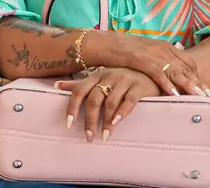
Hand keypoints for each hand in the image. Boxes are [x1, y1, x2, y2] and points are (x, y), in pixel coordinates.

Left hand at [58, 67, 201, 142]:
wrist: (153, 73)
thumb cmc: (123, 79)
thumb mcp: (101, 79)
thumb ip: (80, 84)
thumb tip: (56, 85)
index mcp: (98, 75)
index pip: (79, 90)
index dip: (72, 107)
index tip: (69, 124)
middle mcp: (110, 76)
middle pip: (94, 99)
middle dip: (90, 120)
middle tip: (89, 137)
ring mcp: (125, 79)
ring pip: (110, 101)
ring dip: (106, 121)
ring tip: (104, 136)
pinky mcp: (140, 86)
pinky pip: (129, 100)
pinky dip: (122, 112)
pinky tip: (117, 122)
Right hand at [100, 33, 207, 96]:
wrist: (107, 43)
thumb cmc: (126, 51)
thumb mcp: (149, 54)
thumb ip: (162, 61)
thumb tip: (173, 74)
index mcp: (167, 47)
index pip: (188, 63)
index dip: (198, 77)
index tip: (207, 90)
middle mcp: (163, 49)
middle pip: (186, 69)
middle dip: (199, 84)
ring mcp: (153, 54)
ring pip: (176, 71)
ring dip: (189, 85)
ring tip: (200, 97)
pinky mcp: (141, 60)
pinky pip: (157, 74)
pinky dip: (167, 84)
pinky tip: (174, 94)